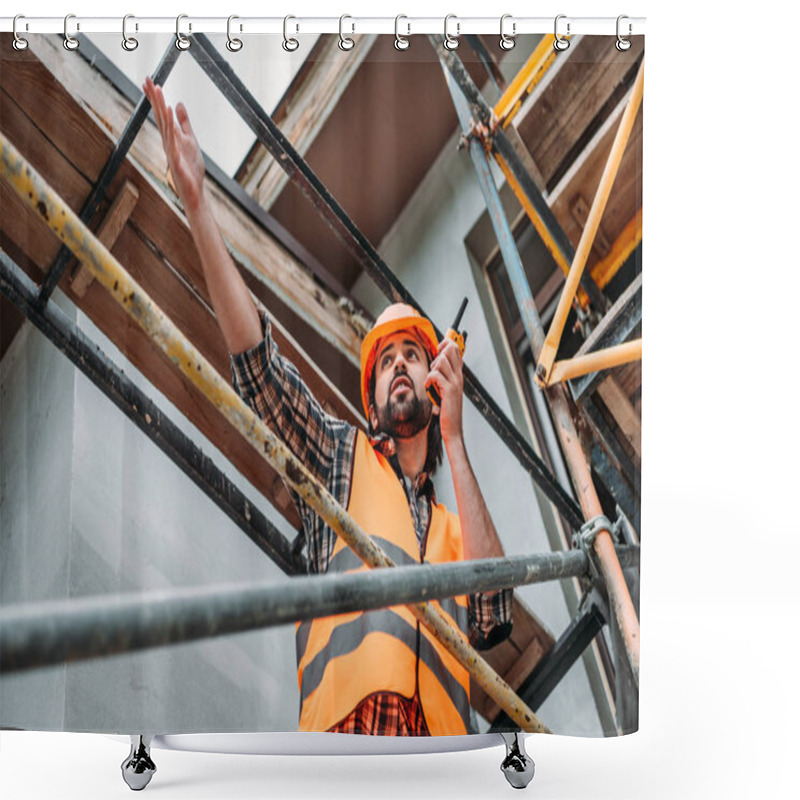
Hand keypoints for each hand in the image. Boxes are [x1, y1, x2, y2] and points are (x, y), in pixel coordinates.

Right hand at [142, 76, 204, 211]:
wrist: (193, 191)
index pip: (160, 114)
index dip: (154, 98)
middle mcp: (167, 141)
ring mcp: (170, 149)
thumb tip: (178, 104)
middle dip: (154, 97)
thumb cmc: (190, 168)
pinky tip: (168, 111)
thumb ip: (184, 123)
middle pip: (159, 116)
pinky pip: (172, 139)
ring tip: (158, 89)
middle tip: (148, 78)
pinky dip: (170, 125)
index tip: (148, 82)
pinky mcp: (175, 159)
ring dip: (160, 106)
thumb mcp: (190, 140)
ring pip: (164, 125)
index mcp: (170, 136)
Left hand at [425, 337, 463, 445]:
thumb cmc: (447, 410)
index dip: (447, 343)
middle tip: (433, 368)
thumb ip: (443, 377)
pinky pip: (435, 375)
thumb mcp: (445, 390)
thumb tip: (435, 364)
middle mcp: (458, 376)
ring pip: (441, 361)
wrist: (453, 428)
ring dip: (432, 369)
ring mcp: (455, 383)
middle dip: (438, 353)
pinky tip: (429, 387)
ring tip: (432, 380)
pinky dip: (428, 380)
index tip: (439, 347)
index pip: (456, 350)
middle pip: (450, 350)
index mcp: (458, 375)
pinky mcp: (448, 390)